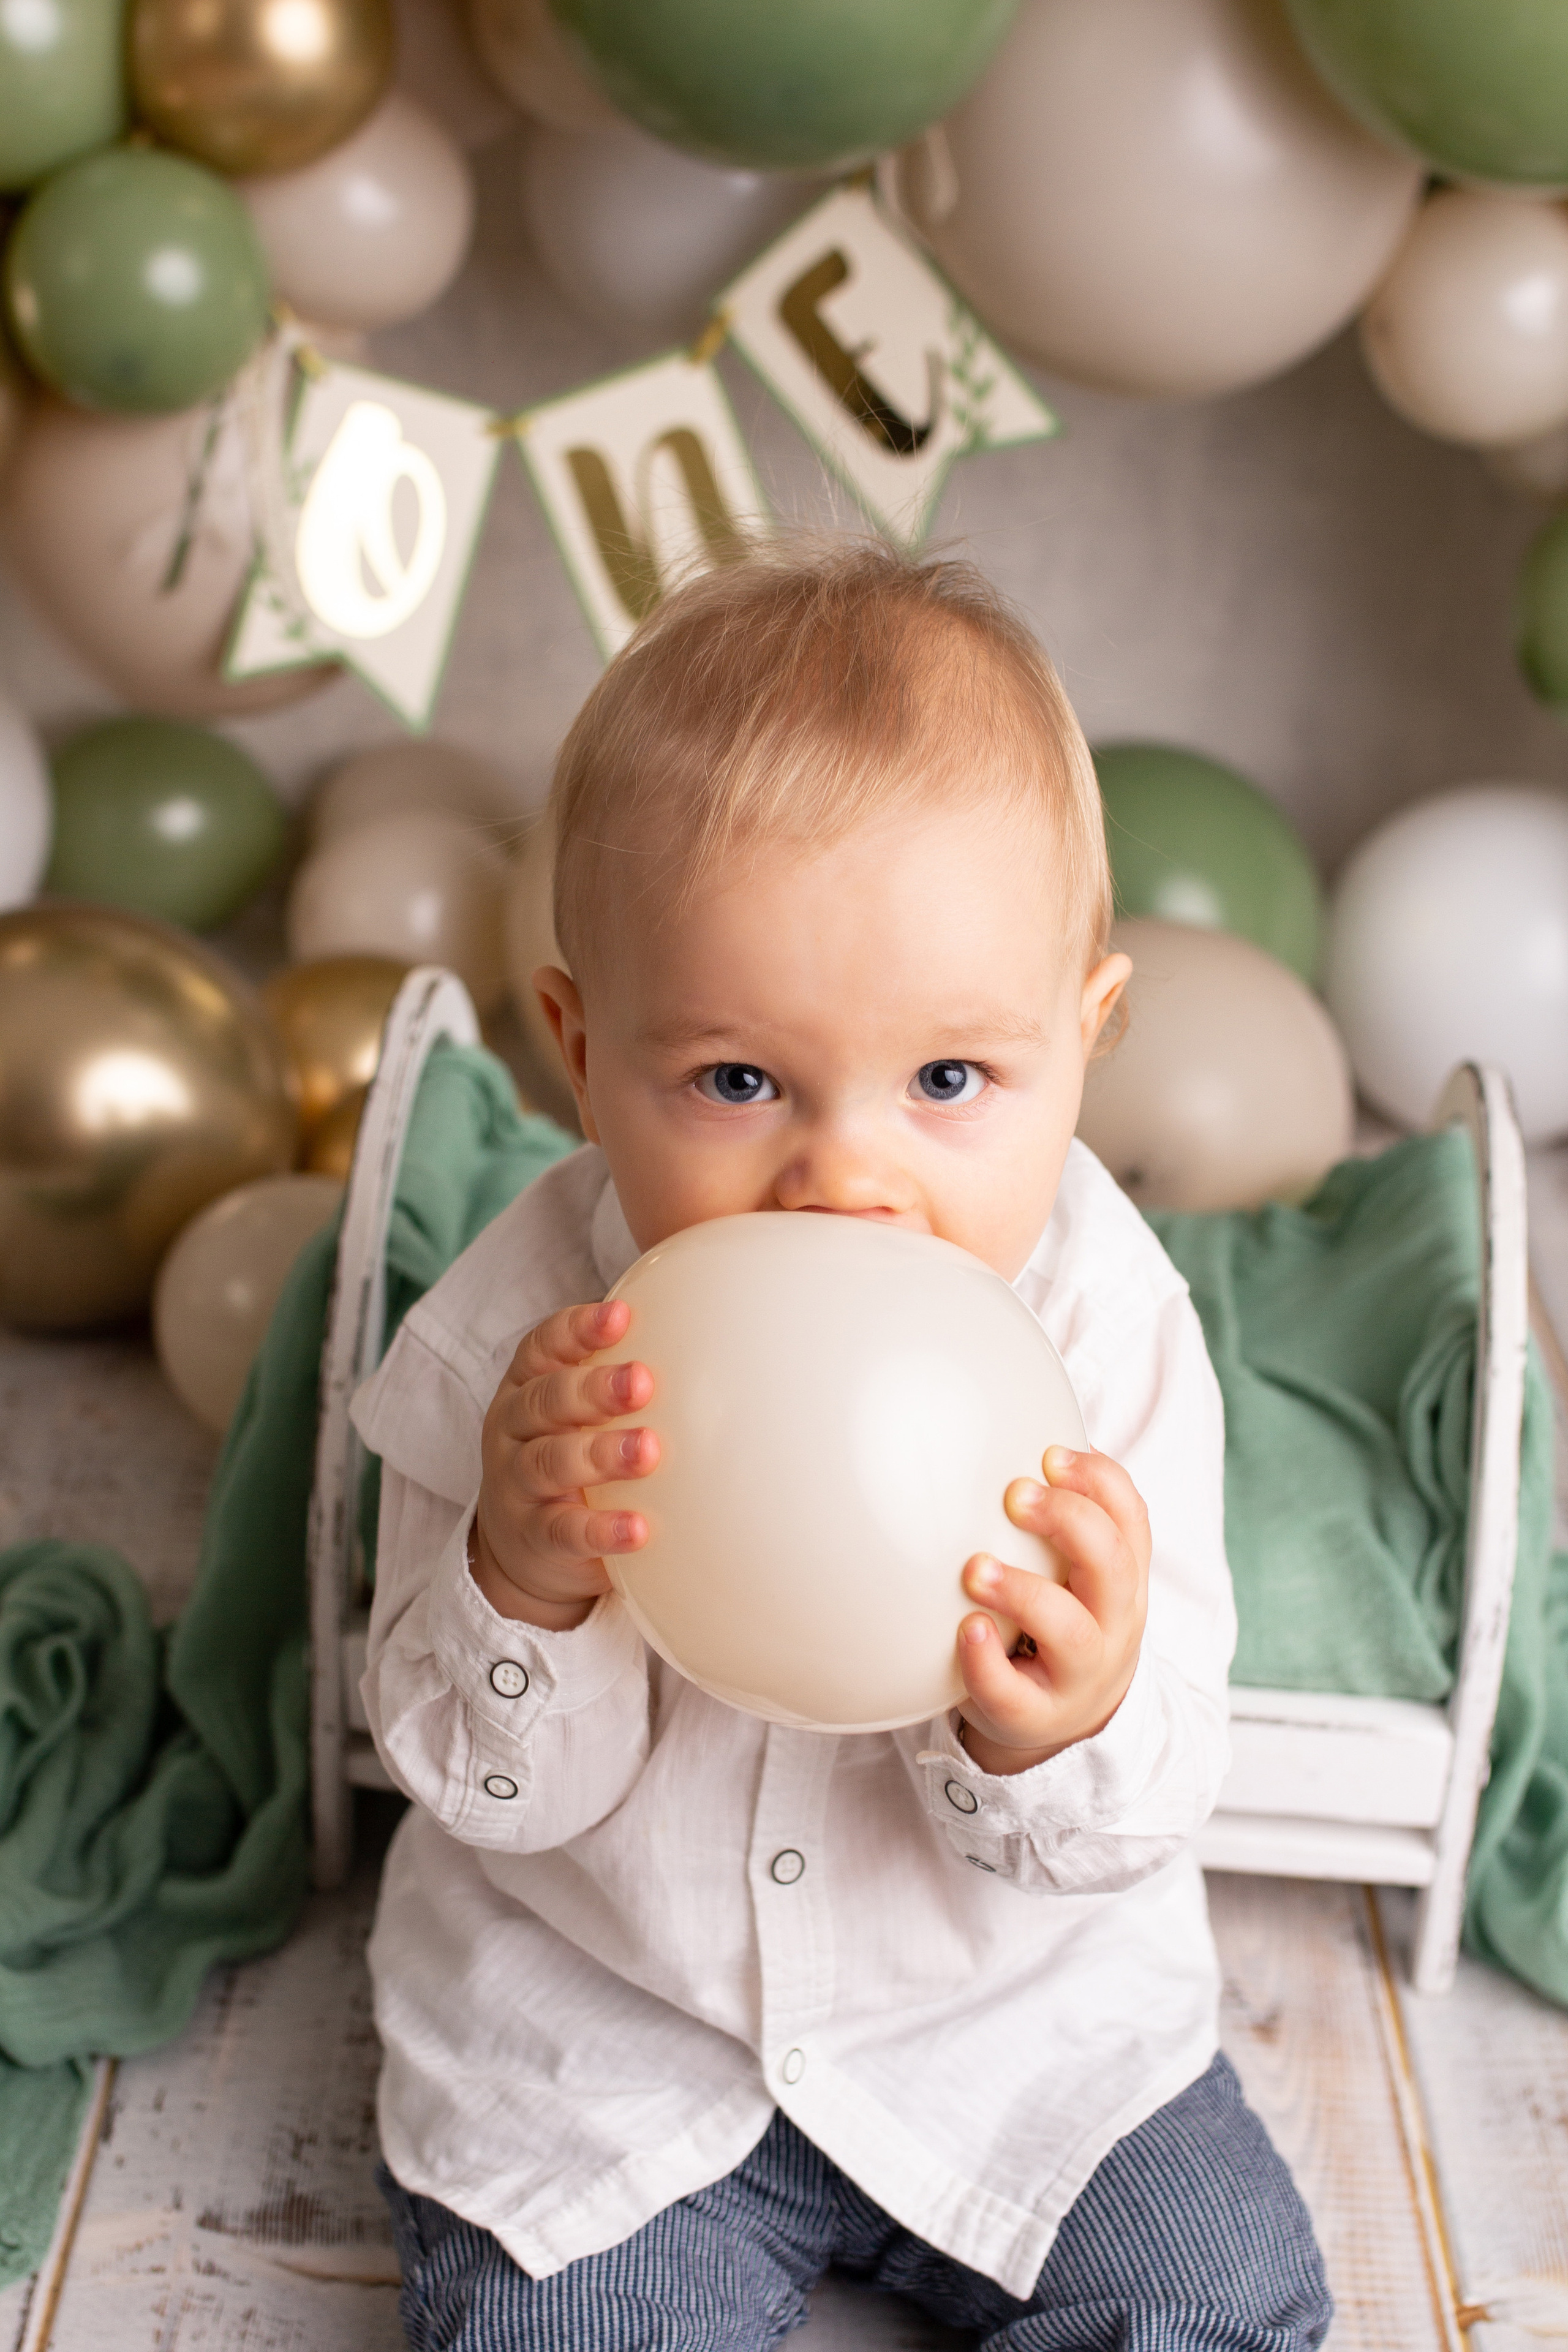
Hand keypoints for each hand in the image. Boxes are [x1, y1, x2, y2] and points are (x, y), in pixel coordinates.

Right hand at [471, 1300, 656, 1629]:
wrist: (522, 1548)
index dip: (578, 1330)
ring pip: (552, 1462)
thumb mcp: (577, 1414)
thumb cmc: (568, 1456)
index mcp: (527, 1385)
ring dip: (601, 1454)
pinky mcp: (533, 1537)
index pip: (544, 1346)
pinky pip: (565, 1531)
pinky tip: (639, 1529)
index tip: (621, 1316)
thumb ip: (620, 1380)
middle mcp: (514, 1428)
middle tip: (644, 1381)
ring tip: (647, 1450)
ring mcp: (517, 1484)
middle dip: (595, 1388)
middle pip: (547, 1400)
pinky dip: (601, 1529)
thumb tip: (714, 1339)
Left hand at [955, 1448, 1149, 1774]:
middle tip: (1014, 1495)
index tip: (1050, 1455)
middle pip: (1112, 1563)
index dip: (1100, 1481)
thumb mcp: (1079, 1574)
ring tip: (975, 1568)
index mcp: (1124, 1578)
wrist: (1069, 1725)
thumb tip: (1009, 1427)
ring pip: (1072, 1630)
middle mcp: (1113, 1622)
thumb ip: (1062, 1518)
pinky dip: (987, 1661)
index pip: (1132, 1518)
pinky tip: (964, 1630)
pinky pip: (1015, 1693)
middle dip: (1068, 1520)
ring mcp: (1080, 1673)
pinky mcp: (1036, 1714)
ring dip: (1024, 1591)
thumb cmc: (1061, 1623)